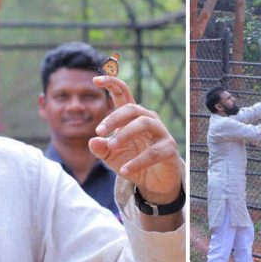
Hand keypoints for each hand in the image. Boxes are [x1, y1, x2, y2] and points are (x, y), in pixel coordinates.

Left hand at [88, 76, 182, 204]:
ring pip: (144, 124)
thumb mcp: (112, 156)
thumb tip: (92, 141)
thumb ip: (101, 148)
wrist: (155, 182)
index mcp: (133, 117)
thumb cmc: (133, 162)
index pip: (123, 95)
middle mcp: (149, 120)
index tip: (95, 79)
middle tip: (99, 131)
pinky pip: (153, 152)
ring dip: (126, 133)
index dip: (111, 84)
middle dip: (114, 118)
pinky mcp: (169, 150)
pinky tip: (124, 170)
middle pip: (132, 108)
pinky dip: (137, 161)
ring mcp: (161, 133)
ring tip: (112, 146)